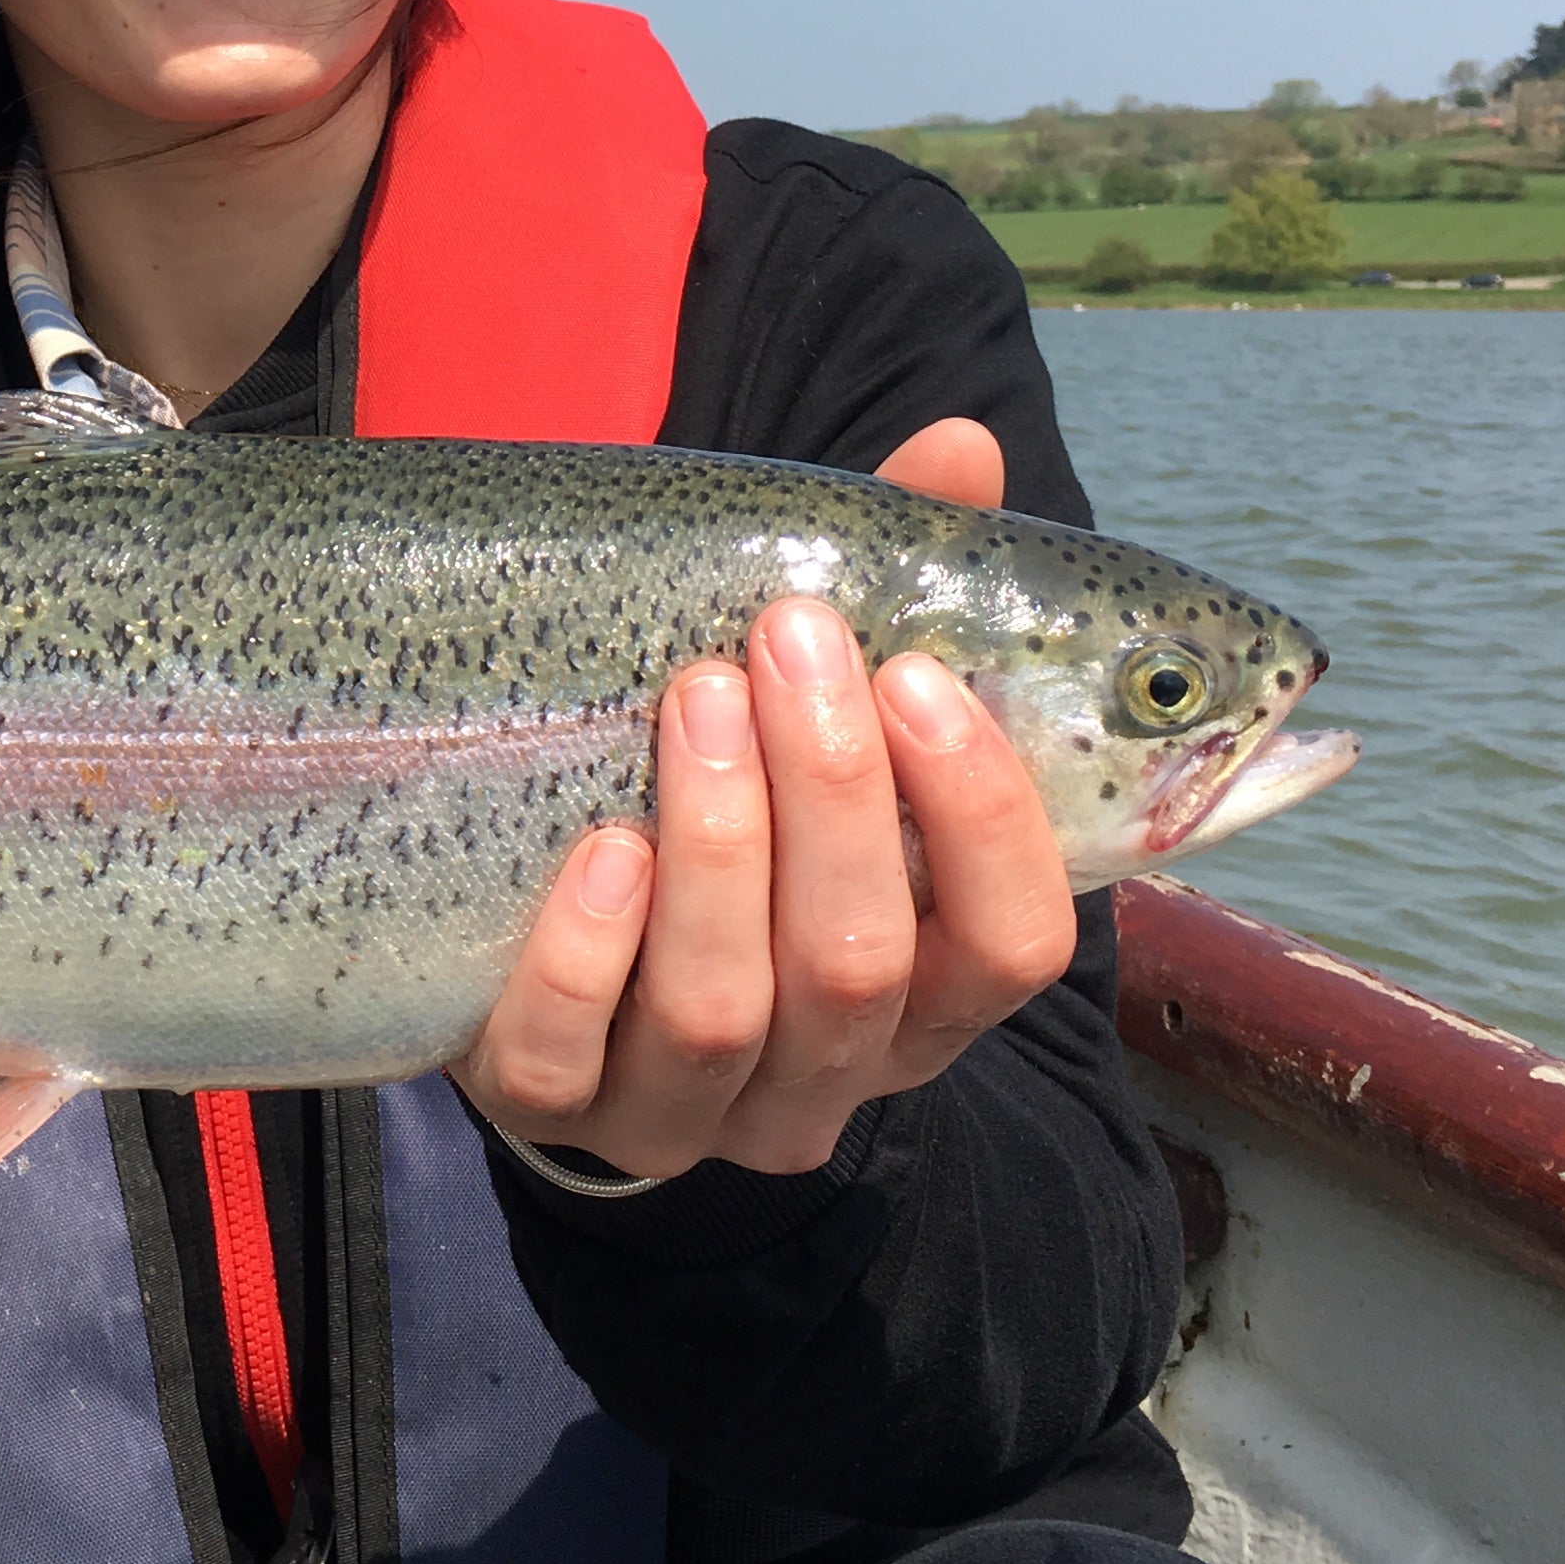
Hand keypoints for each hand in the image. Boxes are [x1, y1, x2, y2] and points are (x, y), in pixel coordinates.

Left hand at [450, 416, 1079, 1183]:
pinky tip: (597, 850)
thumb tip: (960, 451)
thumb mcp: (811, 709)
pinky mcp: (550, 1112)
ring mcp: (683, 1109)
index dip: (984, 821)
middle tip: (784, 639)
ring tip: (693, 701)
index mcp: (923, 987)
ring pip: (724, 1012)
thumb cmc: (721, 800)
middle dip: (831, 795)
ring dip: (715, 848)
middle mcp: (823, 1073)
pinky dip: (583, 958)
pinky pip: (566, 1061)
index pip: (1014, 944)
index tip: (918, 675)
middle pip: (861, 966)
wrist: (550, 960)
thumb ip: (895, 592)